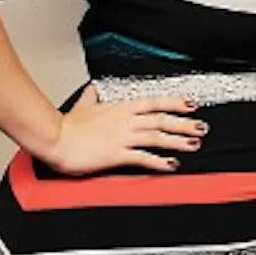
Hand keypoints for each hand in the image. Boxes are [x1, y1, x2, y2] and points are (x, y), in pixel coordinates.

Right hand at [43, 86, 206, 174]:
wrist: (54, 139)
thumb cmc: (66, 126)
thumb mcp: (82, 106)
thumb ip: (91, 98)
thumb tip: (93, 88)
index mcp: (120, 108)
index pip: (154, 102)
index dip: (174, 103)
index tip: (191, 104)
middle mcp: (125, 120)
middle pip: (162, 119)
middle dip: (184, 123)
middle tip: (202, 127)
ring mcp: (122, 137)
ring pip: (157, 136)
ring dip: (178, 141)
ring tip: (194, 144)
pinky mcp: (116, 153)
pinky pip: (143, 157)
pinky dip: (159, 161)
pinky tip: (171, 165)